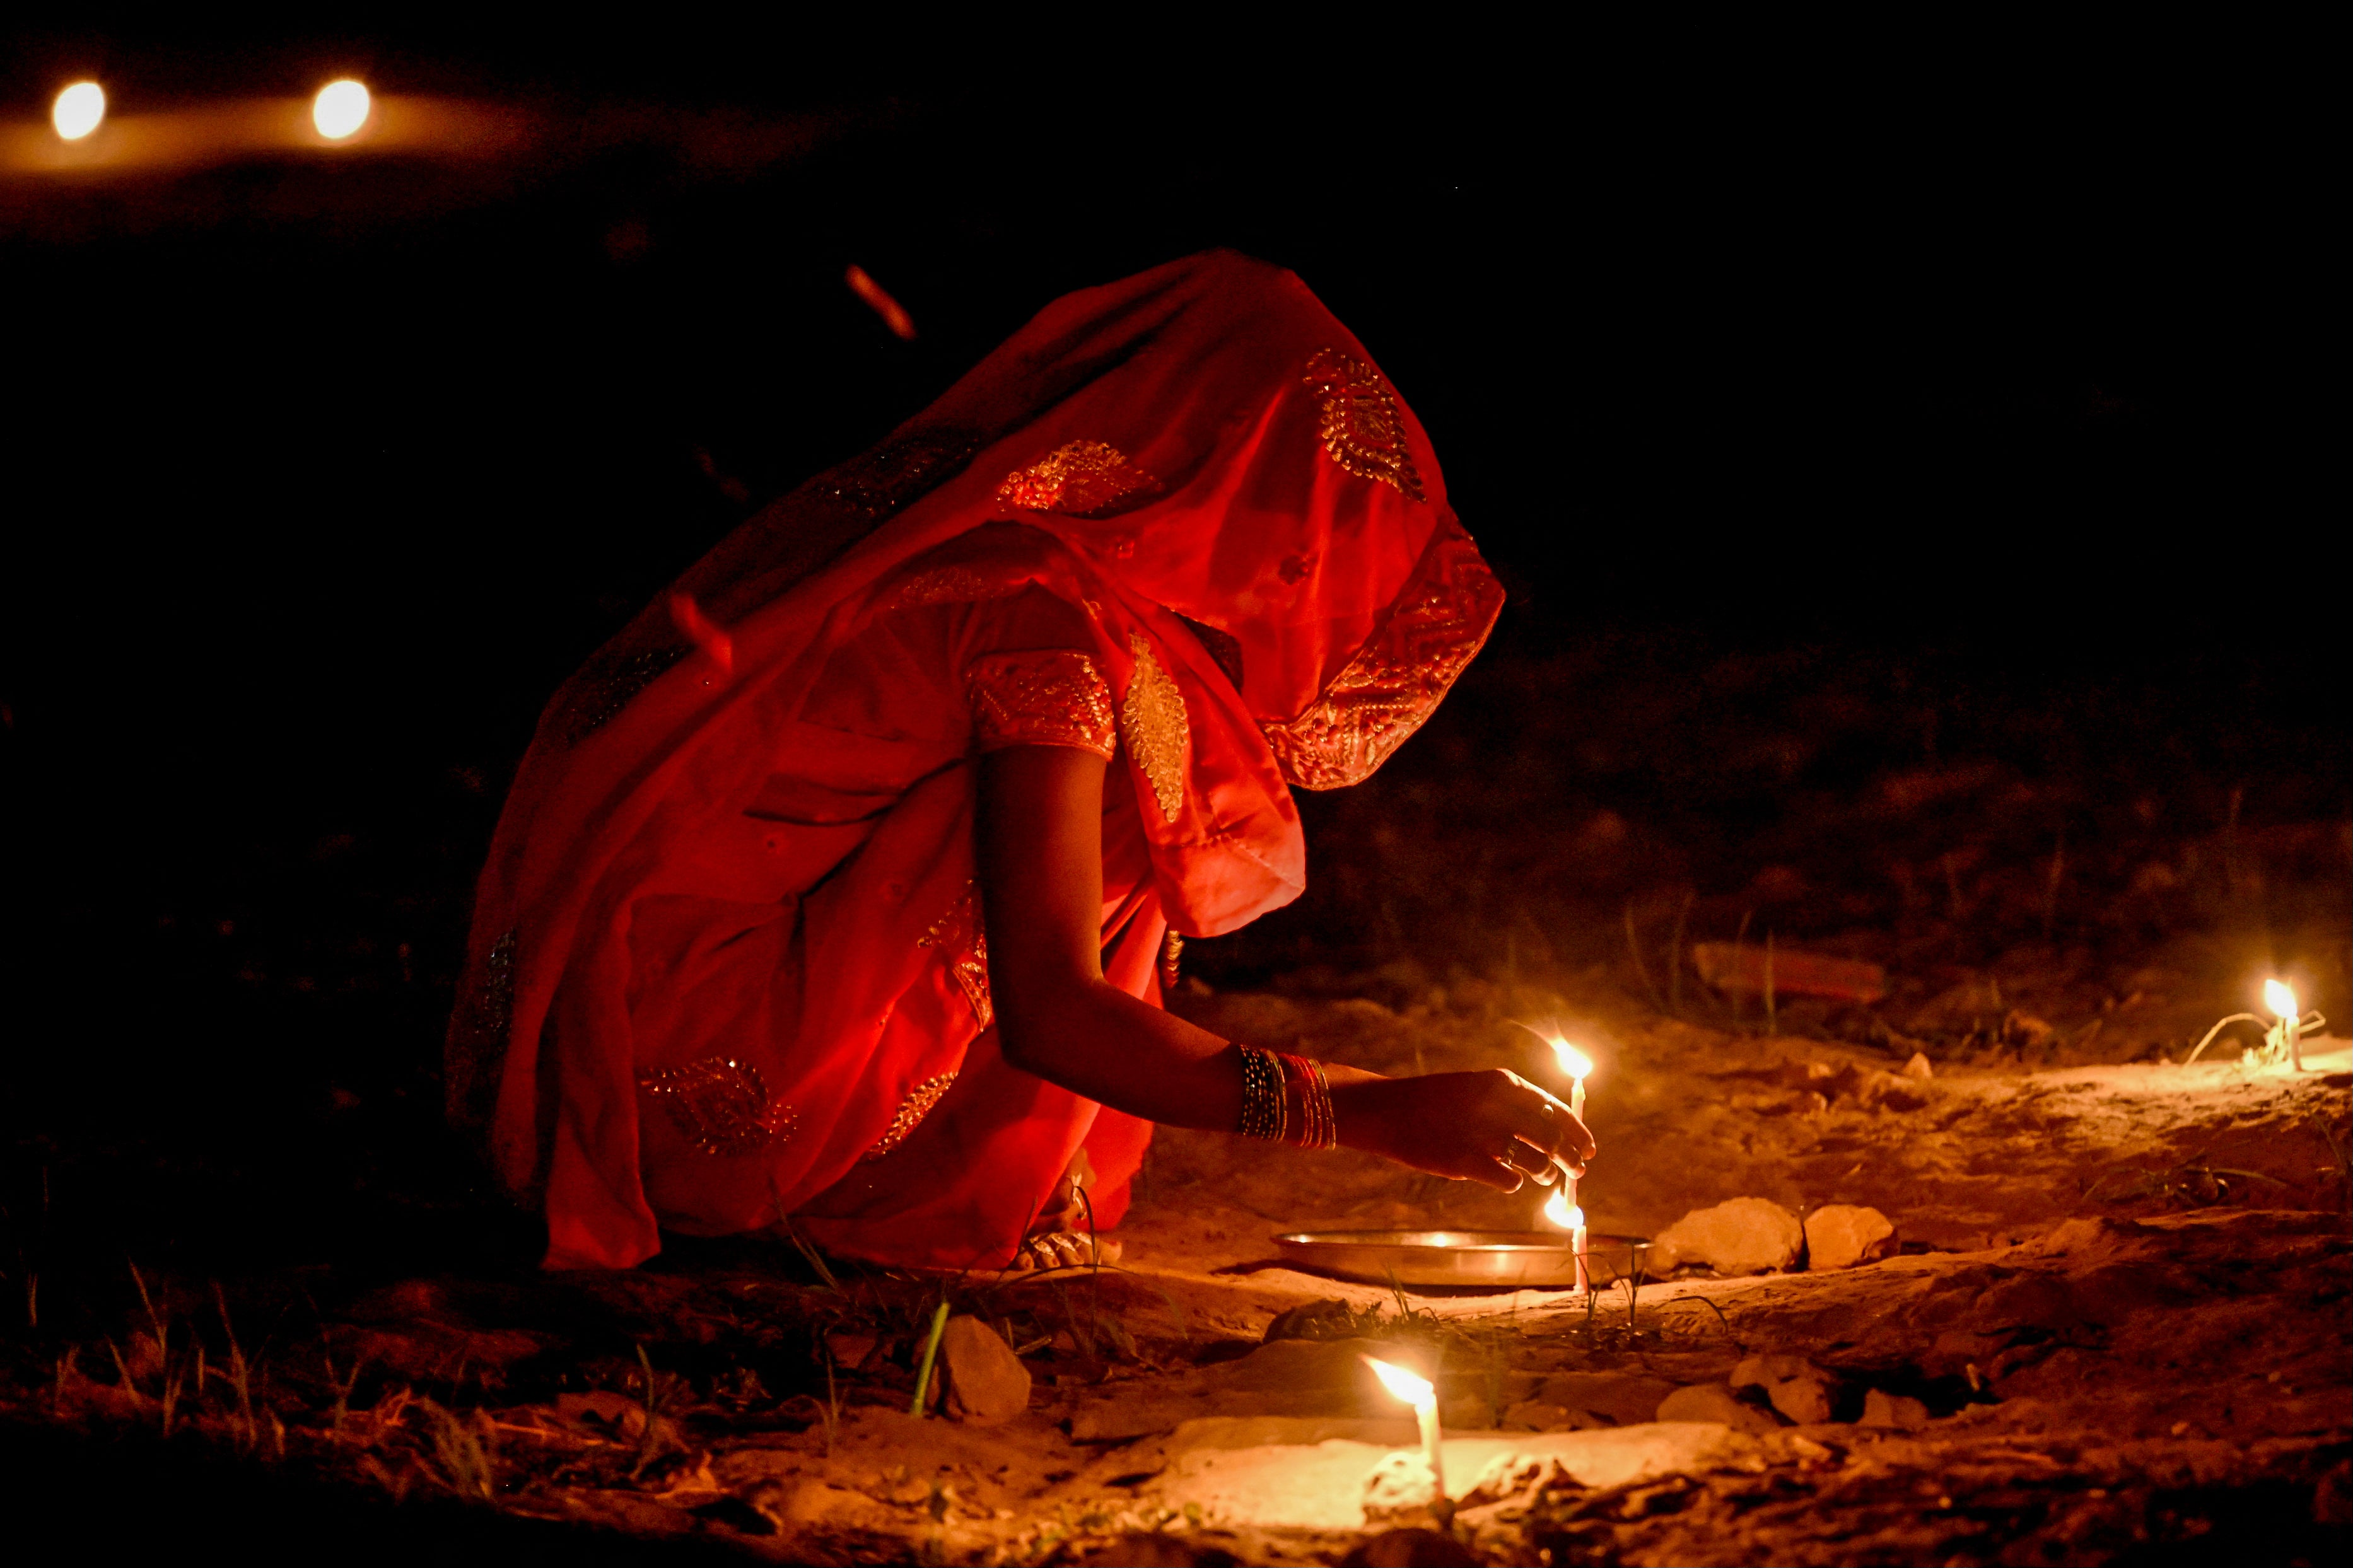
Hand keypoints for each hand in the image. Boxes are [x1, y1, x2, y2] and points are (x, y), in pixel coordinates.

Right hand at [1333, 1069, 1595, 1192]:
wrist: (1387, 1110)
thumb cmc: (1436, 1103)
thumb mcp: (1477, 1091)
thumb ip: (1514, 1108)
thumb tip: (1557, 1135)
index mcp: (1503, 1083)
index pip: (1557, 1110)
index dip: (1578, 1133)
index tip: (1590, 1149)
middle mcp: (1498, 1107)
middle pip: (1554, 1140)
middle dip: (1571, 1159)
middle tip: (1578, 1171)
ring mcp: (1483, 1136)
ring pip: (1537, 1164)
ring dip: (1544, 1173)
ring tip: (1539, 1174)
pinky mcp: (1468, 1163)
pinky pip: (1511, 1181)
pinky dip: (1513, 1182)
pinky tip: (1505, 1176)